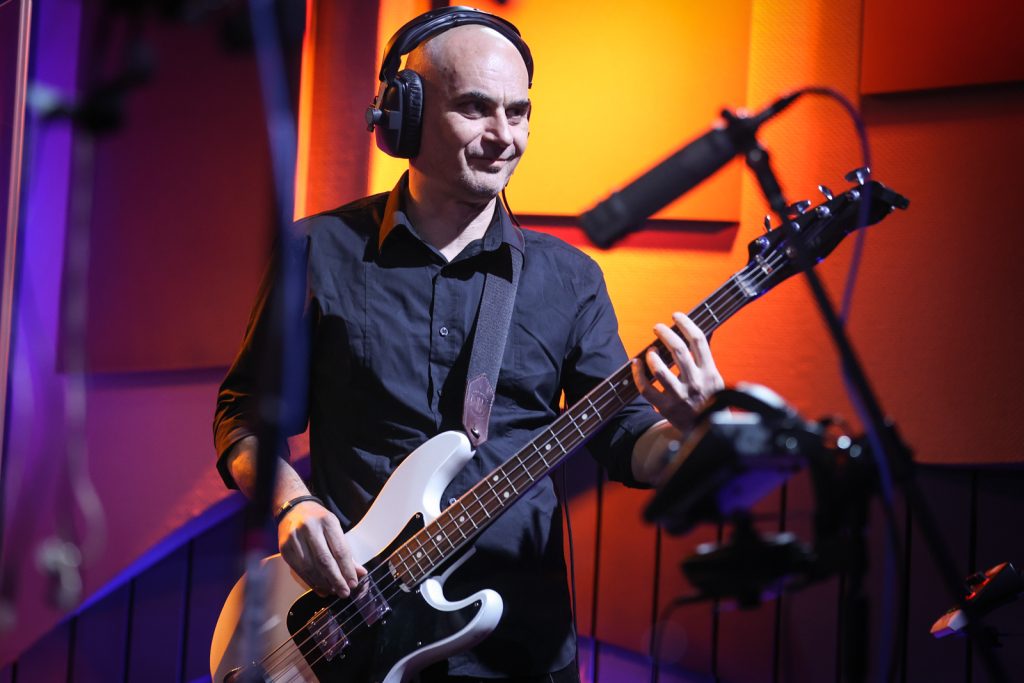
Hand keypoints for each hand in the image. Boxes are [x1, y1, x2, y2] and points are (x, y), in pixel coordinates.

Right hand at [278, 500, 366, 597]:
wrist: (294, 509)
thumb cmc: (319, 521)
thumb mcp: (336, 529)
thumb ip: (347, 552)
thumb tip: (360, 573)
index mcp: (327, 521)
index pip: (340, 550)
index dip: (347, 569)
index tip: (354, 583)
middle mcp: (309, 528)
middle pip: (324, 560)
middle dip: (336, 579)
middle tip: (345, 592)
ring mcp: (294, 538)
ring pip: (310, 568)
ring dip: (324, 583)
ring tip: (334, 591)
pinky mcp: (284, 548)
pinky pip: (299, 570)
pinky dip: (311, 582)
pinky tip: (321, 588)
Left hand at [632, 312, 723, 433]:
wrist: (706, 431)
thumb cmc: (708, 399)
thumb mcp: (715, 379)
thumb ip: (705, 358)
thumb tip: (699, 332)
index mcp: (710, 372)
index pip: (698, 341)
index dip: (686, 324)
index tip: (676, 315)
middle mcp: (696, 382)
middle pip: (678, 350)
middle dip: (665, 334)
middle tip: (657, 327)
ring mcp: (680, 396)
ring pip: (661, 370)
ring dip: (652, 355)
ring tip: (650, 350)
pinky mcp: (666, 408)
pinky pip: (646, 388)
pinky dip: (638, 374)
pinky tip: (636, 364)